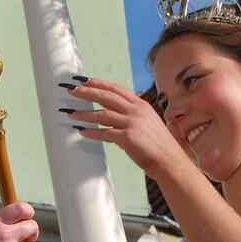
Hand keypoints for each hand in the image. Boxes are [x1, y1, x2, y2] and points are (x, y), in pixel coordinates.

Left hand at [63, 77, 189, 179]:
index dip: (99, 84)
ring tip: (71, 114)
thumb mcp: (148, 123)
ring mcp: (132, 123)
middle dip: (87, 92)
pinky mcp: (128, 137)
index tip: (85, 81)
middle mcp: (136, 111)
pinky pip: (105, 133)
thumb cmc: (158, 145)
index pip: (116, 89)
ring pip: (102, 114)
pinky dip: (92, 132)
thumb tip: (114, 120)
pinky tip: (82, 131)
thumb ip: (132, 118)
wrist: (169, 160)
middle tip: (72, 91)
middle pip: (107, 97)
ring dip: (84, 114)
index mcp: (141, 105)